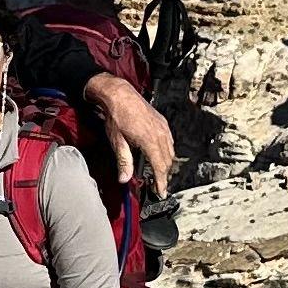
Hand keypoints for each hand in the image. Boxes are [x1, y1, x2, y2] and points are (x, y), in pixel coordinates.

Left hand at [88, 71, 175, 192]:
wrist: (120, 95)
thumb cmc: (116, 116)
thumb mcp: (117, 141)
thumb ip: (124, 162)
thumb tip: (124, 179)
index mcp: (149, 140)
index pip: (159, 167)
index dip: (161, 182)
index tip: (161, 193)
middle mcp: (160, 134)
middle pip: (167, 161)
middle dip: (164, 176)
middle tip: (158, 186)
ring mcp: (163, 127)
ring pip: (170, 152)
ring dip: (165, 164)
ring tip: (158, 174)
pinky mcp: (162, 122)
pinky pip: (169, 141)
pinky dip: (166, 152)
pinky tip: (159, 155)